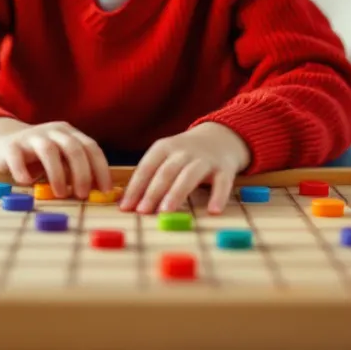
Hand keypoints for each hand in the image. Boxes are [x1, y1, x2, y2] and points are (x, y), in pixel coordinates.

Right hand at [0, 118, 112, 198]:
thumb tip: (99, 192)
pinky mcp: (11, 146)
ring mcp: (31, 137)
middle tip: (83, 195)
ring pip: (49, 150)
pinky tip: (27, 183)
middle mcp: (53, 132)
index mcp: (69, 133)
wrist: (3, 142)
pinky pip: (17, 156)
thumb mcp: (61, 159)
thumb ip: (76, 170)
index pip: (91, 147)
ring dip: (58, 174)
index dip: (100, 169)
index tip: (105, 191)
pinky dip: (22, 170)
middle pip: (73, 148)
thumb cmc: (39, 157)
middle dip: (82, 173)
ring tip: (61, 194)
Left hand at [120, 123, 249, 214]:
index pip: (146, 167)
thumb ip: (149, 177)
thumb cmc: (184, 155)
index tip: (125, 207)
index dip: (135, 187)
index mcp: (163, 148)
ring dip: (176, 194)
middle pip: (166, 172)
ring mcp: (204, 159)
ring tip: (166, 212)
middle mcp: (183, 152)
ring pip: (189, 176)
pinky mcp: (224, 168)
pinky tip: (213, 211)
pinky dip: (218, 196)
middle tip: (143, 212)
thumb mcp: (165, 157)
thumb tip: (128, 205)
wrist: (220, 137)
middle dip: (153, 192)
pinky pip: (222, 183)